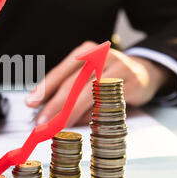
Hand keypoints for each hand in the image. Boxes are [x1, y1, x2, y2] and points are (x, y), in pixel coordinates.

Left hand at [25, 41, 171, 126]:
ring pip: (88, 94)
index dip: (44, 89)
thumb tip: (46, 111)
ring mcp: (116, 68)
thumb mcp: (88, 74)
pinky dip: (93, 114)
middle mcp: (100, 56)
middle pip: (72, 84)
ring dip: (71, 113)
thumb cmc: (108, 74)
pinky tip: (82, 122)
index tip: (30, 103)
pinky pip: (107, 102)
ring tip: (58, 126)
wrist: (146, 71)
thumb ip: (69, 88)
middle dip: (54, 105)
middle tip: (42, 121)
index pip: (60, 72)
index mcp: (85, 51)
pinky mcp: (130, 83)